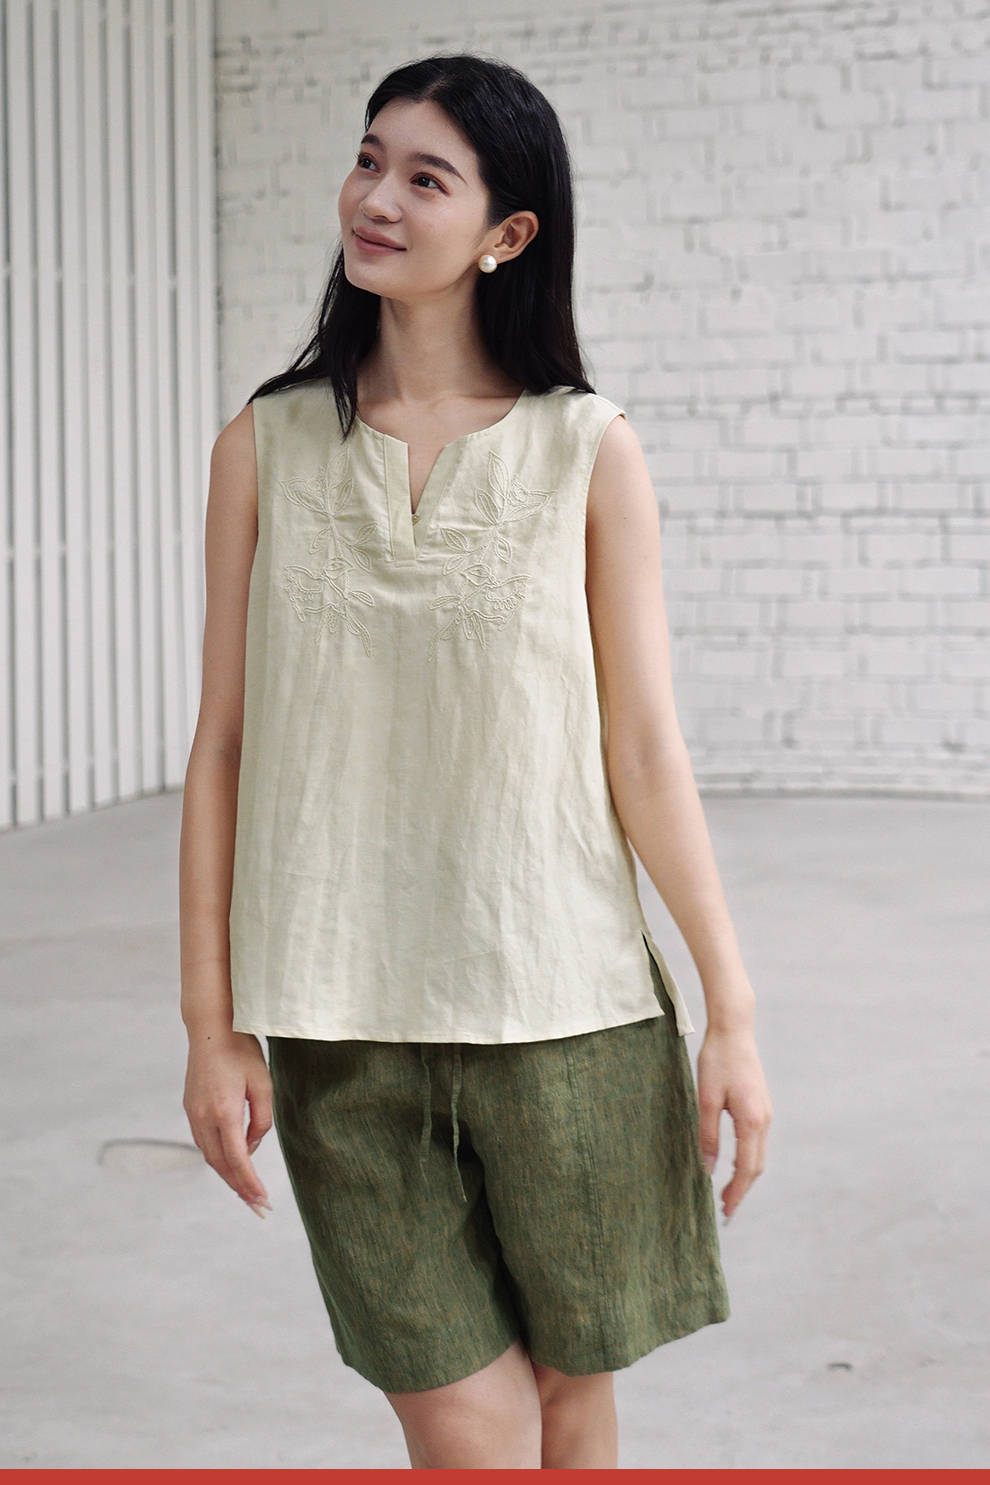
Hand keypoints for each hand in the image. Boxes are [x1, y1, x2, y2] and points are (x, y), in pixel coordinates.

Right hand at [182, 1028, 273, 1217]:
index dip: (250, 1183)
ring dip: (228, 1176)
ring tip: (247, 1193)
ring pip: (210, 1156)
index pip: (237, 1159)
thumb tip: (251, 1148)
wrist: (211, 1028)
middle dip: (240, 1189)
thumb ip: (261, 1120)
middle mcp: (203, 1117)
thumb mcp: (263, 1084)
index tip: (262, 1201)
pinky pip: (204, 1142)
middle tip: (258, 1209)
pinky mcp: (190, 1108)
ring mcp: (193, 1114)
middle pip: (221, 1164)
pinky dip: (219, 1158)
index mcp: (224, 1111)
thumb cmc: (242, 1052)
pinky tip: (232, 1165)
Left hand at [696, 1022, 772, 1222]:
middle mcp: (764, 1120)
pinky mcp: (761, 1106)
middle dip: (742, 1189)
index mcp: (751, 1121)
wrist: (734, 1030)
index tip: (726, 1212)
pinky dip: (748, 1158)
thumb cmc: (717, 1061)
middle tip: (726, 1208)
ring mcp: (766, 1112)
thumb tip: (708, 1168)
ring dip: (746, 1175)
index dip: (737, 1192)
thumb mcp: (705, 1099)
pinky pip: (758, 1141)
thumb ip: (708, 1134)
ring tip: (728, 1191)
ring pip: (759, 1154)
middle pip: (757, 1166)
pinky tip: (734, 1163)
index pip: (746, 1168)